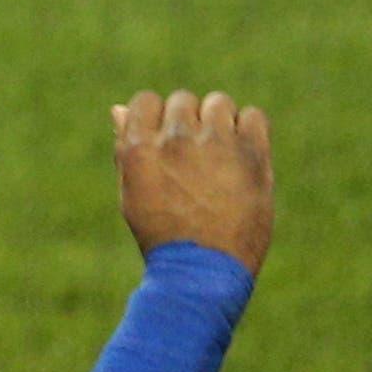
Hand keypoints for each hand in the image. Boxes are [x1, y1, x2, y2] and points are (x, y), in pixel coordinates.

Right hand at [112, 90, 273, 273]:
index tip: (164, 140)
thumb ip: (127, 147)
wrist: (203, 271)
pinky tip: (242, 156)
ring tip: (221, 154)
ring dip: (219, 122)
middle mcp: (175, 138)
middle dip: (188, 122)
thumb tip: (119, 109)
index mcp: (139, 147)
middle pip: (184, 100)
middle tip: (195, 156)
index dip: (155, 118)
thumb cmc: (162, 235)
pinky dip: (248, 130)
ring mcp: (216, 144)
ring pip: (219, 103)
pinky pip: (253, 116)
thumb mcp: (132, 192)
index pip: (145, 100)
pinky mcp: (252, 154)